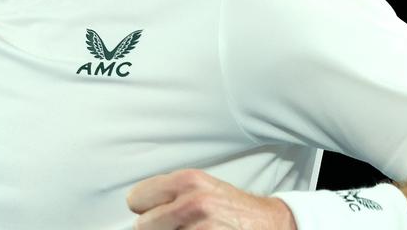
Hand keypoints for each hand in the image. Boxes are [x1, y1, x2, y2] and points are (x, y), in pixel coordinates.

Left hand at [127, 169, 296, 229]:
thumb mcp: (202, 187)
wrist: (269, 223)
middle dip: (157, 228)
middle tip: (178, 226)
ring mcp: (202, 228)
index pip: (136, 199)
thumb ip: (170, 193)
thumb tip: (137, 206)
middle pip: (144, 225)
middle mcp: (193, 203)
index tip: (153, 213)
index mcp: (188, 181)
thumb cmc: (234, 208)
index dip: (144, 209)